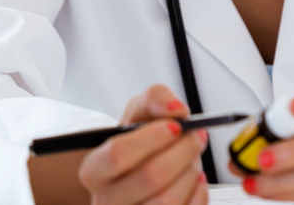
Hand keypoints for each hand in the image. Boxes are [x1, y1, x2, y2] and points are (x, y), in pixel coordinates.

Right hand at [77, 84, 209, 204]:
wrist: (139, 172)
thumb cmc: (136, 144)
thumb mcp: (138, 113)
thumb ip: (155, 99)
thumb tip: (175, 109)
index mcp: (95, 170)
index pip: (117, 155)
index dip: (151, 138)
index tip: (174, 126)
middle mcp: (108, 200)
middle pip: (150, 178)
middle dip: (182, 152)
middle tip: (195, 137)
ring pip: (168, 201)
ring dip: (191, 173)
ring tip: (192, 158)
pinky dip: (198, 193)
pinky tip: (193, 179)